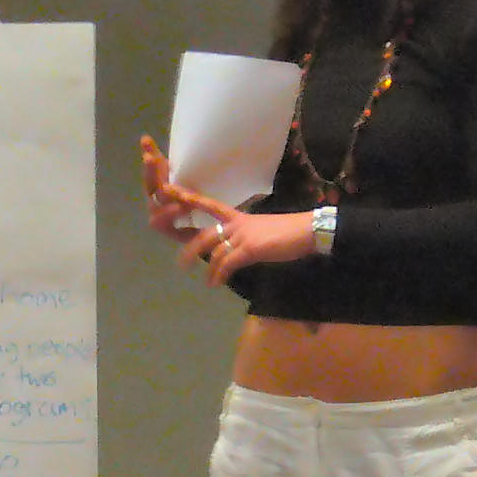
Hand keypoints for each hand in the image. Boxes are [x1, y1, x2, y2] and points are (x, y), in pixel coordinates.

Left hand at [141, 135, 313, 287]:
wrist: (307, 231)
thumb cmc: (286, 232)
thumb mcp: (258, 229)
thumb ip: (242, 235)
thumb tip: (232, 249)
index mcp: (237, 216)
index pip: (209, 205)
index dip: (189, 199)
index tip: (169, 193)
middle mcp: (236, 224)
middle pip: (205, 235)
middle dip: (190, 251)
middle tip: (182, 265)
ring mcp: (242, 236)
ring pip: (214, 252)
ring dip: (208, 269)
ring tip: (207, 281)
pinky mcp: (250, 249)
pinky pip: (227, 264)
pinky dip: (219, 275)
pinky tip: (217, 284)